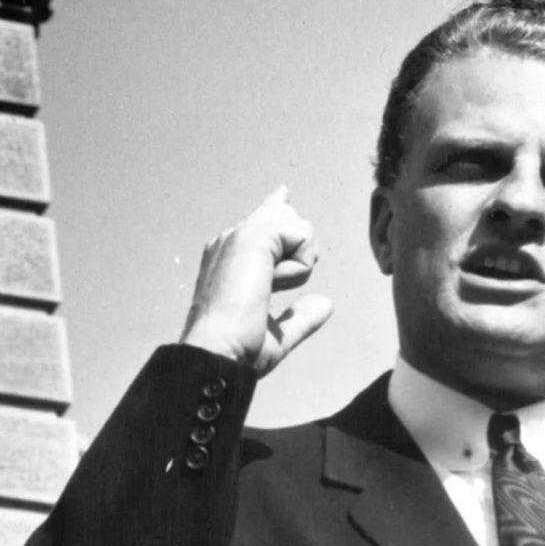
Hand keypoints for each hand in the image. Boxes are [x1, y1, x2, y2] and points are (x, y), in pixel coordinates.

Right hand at [180, 188, 332, 377]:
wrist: (218, 352)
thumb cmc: (238, 350)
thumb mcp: (277, 335)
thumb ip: (300, 317)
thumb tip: (325, 304)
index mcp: (231, 258)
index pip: (261, 223)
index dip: (275, 207)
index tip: (282, 193)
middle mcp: (232, 240)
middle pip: (285, 215)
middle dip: (298, 258)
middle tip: (271, 290)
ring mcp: (241, 235)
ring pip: (298, 227)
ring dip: (297, 268)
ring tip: (264, 292)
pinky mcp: (254, 235)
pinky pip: (302, 236)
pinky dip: (297, 268)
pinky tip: (270, 283)